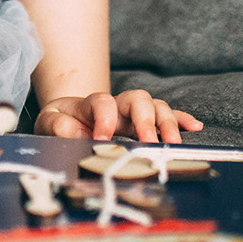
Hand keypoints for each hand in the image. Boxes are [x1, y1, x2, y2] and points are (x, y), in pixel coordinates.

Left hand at [35, 89, 202, 143]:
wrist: (64, 119)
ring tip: (173, 142)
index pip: (102, 102)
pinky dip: (182, 119)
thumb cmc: (58, 123)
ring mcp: (132, 114)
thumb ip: (56, 125)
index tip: (102, 140)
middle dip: (145, 119)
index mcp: (90, 104)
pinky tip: (195, 127)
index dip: (104, 118)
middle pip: (137, 99)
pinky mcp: (143, 124)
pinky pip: (167, 116)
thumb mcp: (47, 123)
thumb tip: (75, 130)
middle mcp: (116, 105)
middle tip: (148, 142)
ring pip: (156, 107)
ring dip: (167, 122)